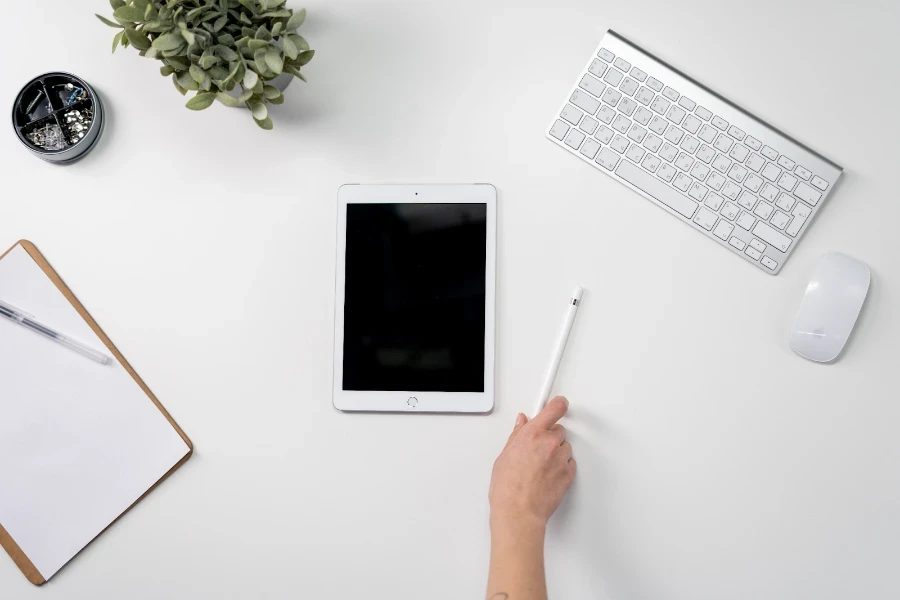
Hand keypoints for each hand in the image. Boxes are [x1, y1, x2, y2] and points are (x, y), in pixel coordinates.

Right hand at [489, 396, 575, 530]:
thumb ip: (517, 435)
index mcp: (532, 434)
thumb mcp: (504, 456)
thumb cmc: (507, 488)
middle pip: (559, 430)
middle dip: (550, 436)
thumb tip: (521, 423)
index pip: (554, 409)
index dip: (558, 404)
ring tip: (541, 467)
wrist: (518, 512)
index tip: (559, 403)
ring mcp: (561, 459)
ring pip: (565, 448)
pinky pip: (569, 463)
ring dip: (556, 453)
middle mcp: (550, 443)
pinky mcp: (568, 474)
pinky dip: (561, 467)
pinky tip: (547, 475)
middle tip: (537, 449)